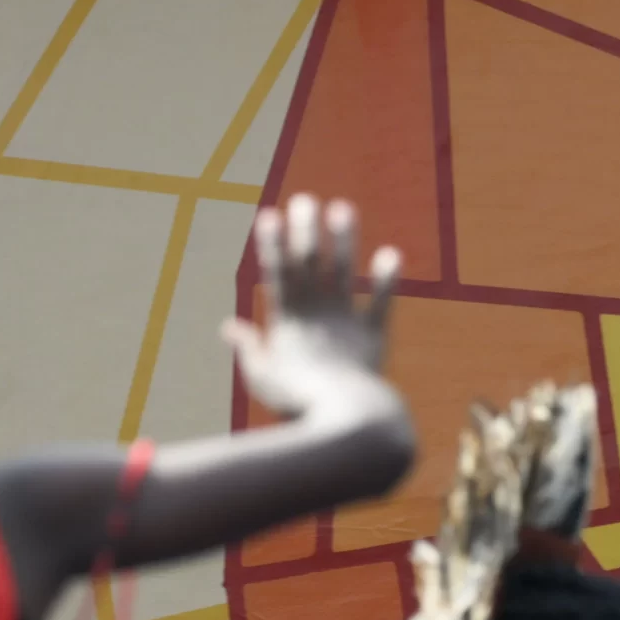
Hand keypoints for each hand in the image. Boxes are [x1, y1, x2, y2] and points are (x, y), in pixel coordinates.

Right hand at [223, 194, 401, 419]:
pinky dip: (386, 281)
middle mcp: (316, 314)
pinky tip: (392, 254)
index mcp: (286, 322)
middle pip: (308, 264)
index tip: (269, 214)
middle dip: (304, 230)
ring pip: (342, 273)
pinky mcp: (373, 337)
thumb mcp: (261, 377)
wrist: (342, 419)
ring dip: (343, 240)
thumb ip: (247, 348)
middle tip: (304, 200)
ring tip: (343, 208)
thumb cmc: (295, 403)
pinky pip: (381, 305)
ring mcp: (345, 322)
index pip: (276, 274)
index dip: (272, 243)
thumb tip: (227, 327)